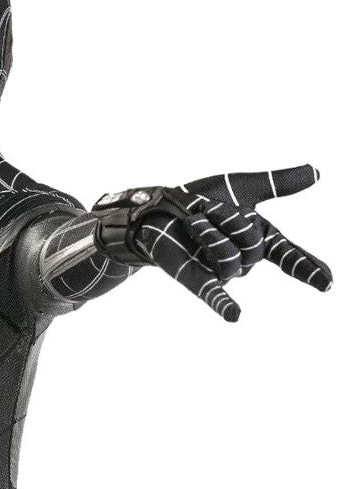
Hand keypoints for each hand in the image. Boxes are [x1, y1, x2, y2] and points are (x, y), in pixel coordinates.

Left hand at [132, 165, 331, 320]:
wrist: (159, 207)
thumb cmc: (200, 199)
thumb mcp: (241, 186)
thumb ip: (278, 183)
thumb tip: (317, 172)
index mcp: (258, 237)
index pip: (288, 254)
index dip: (308, 267)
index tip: (329, 281)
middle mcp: (243, 258)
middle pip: (252, 245)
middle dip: (229, 220)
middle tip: (206, 207)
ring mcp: (220, 271)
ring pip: (230, 258)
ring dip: (211, 233)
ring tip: (193, 221)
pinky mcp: (196, 278)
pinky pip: (213, 294)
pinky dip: (223, 304)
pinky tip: (234, 316)